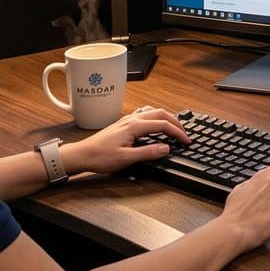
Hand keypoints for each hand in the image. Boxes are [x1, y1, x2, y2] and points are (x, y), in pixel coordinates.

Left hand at [61, 107, 189, 175]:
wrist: (83, 155)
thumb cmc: (101, 157)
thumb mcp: (126, 158)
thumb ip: (148, 152)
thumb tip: (166, 148)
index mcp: (135, 126)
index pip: (163, 124)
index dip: (177, 132)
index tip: (186, 140)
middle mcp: (132, 119)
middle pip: (161, 113)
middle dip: (175, 122)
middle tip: (184, 134)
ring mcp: (127, 120)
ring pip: (153, 112)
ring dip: (166, 118)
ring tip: (174, 128)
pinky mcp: (123, 124)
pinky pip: (145, 115)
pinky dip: (156, 118)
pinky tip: (155, 126)